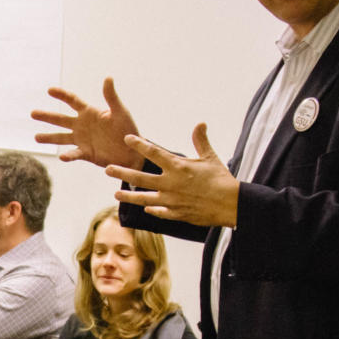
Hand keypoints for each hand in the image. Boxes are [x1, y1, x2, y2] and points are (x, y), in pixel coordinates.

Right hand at [32, 78, 144, 168]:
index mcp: (89, 113)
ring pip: (61, 138)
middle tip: (33, 113)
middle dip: (47, 116)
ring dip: (49, 137)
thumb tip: (108, 77)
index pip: (72, 101)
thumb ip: (111, 96)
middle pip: (61, 119)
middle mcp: (82, 125)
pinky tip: (62, 157)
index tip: (49, 90)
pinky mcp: (85, 153)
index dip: (61, 95)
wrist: (132, 152)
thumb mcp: (120, 112)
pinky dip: (68, 155)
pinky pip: (74, 154)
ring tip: (36, 137)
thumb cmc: (128, 129)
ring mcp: (82, 140)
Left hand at [108, 126, 238, 228]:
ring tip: (115, 195)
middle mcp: (170, 184)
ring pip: (143, 198)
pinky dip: (152, 209)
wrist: (231, 205)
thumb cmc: (222, 179)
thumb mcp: (210, 158)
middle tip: (107, 169)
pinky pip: (159, 212)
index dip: (140, 145)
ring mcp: (171, 201)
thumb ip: (201, 141)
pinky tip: (145, 207)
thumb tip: (200, 124)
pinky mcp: (176, 214)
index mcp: (178, 167)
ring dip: (128, 197)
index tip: (127, 139)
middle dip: (122, 173)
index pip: (154, 153)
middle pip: (140, 178)